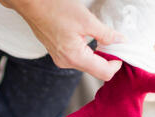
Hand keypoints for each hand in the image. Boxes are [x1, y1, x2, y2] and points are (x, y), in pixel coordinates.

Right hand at [0, 0, 123, 80]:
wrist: (33, 5)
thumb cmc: (56, 9)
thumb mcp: (87, 20)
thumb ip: (106, 34)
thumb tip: (120, 41)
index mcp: (74, 57)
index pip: (103, 72)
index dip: (116, 64)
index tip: (121, 51)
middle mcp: (66, 63)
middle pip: (95, 70)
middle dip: (107, 60)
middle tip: (115, 43)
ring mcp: (60, 60)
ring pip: (86, 64)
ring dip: (97, 55)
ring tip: (101, 39)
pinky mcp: (58, 54)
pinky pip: (77, 58)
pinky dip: (87, 52)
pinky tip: (88, 38)